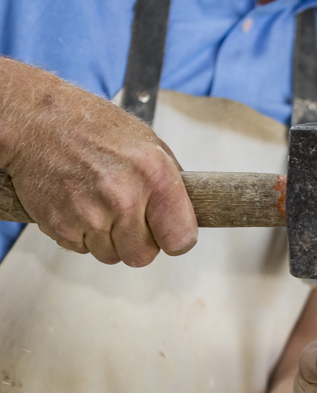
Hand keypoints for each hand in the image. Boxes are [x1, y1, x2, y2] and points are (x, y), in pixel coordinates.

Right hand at [0, 58, 196, 266]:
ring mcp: (91, 214)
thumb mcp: (147, 141)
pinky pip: (82, 249)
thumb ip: (171, 181)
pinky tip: (78, 204)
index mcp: (154, 176)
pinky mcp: (62, 225)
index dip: (173, 239)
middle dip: (138, 242)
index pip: (181, 240)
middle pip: (143, 256)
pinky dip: (81, 233)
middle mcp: (124, 197)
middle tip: (127, 217)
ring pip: (112, 256)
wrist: (33, 117)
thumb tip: (188, 212)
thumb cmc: (90, 125)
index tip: (166, 231)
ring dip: (108, 238)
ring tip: (99, 204)